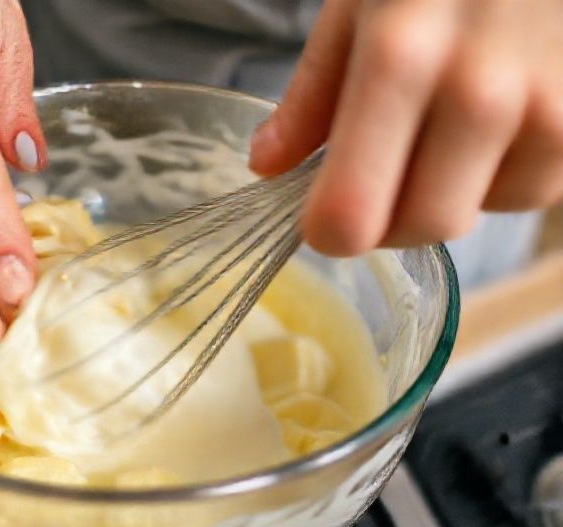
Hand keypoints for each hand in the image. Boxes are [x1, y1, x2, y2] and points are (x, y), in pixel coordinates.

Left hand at [250, 0, 562, 254]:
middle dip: (389, 219)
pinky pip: (529, 191)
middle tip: (378, 178)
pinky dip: (500, 175)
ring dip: (448, 192)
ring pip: (478, 216)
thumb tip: (266, 166)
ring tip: (443, 127)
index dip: (328, 230)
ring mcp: (547, 109)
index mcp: (399, 59)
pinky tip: (493, 122)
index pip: (351, 213)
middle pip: (420, 228)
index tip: (321, 215)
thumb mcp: (360, 5)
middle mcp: (478, 93)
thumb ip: (313, 93)